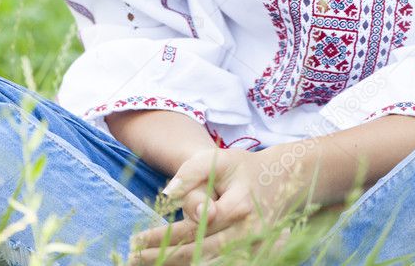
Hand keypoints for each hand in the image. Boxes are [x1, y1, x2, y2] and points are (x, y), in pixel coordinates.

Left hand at [126, 146, 304, 264]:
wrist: (281, 179)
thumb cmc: (244, 168)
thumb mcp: (220, 159)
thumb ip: (193, 170)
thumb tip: (167, 193)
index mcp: (237, 208)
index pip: (192, 228)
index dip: (162, 237)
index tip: (136, 240)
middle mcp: (245, 234)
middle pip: (197, 252)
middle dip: (163, 258)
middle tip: (133, 259)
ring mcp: (251, 248)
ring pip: (208, 263)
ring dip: (177, 264)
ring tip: (147, 264)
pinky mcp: (252, 255)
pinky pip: (220, 264)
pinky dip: (197, 264)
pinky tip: (174, 263)